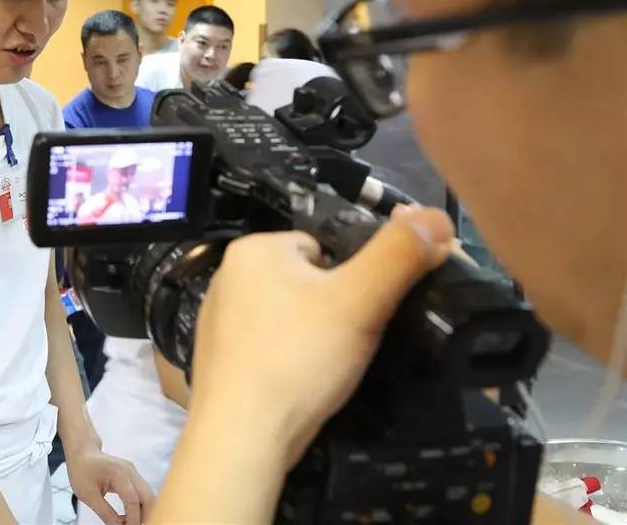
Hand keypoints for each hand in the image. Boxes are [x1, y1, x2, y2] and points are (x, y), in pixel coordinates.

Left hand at [67, 444, 154, 524]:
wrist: (82, 452)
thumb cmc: (81, 470)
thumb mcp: (88, 494)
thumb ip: (105, 512)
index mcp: (118, 473)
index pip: (132, 500)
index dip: (133, 519)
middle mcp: (130, 471)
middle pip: (148, 497)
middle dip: (145, 516)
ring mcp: (133, 472)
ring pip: (148, 496)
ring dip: (144, 512)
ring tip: (131, 524)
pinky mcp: (133, 476)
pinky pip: (142, 493)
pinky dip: (140, 506)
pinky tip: (130, 517)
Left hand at [189, 208, 453, 468]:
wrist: (242, 436)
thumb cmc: (299, 358)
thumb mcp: (360, 300)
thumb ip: (399, 255)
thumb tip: (437, 215)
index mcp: (253, 248)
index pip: (323, 247)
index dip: (352, 280)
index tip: (361, 314)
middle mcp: (226, 274)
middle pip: (306, 281)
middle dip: (331, 309)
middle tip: (345, 346)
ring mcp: (217, 318)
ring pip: (287, 315)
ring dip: (310, 337)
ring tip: (323, 369)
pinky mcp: (216, 358)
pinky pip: (266, 346)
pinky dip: (286, 361)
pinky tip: (297, 384)